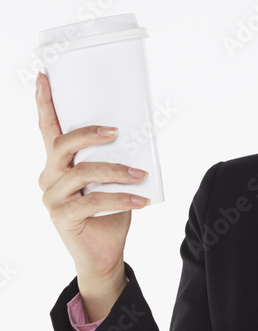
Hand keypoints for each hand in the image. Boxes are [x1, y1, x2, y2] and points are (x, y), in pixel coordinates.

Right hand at [35, 70, 149, 281]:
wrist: (104, 254)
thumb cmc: (109, 213)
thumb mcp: (112, 180)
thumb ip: (115, 159)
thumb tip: (139, 134)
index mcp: (57, 163)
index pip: (47, 128)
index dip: (44, 102)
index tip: (43, 77)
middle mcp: (49, 177)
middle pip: (62, 145)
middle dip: (89, 134)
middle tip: (116, 132)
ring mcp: (52, 197)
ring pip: (82, 173)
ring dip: (116, 172)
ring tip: (141, 175)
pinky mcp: (63, 217)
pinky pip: (93, 201)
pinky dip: (121, 199)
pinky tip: (140, 200)